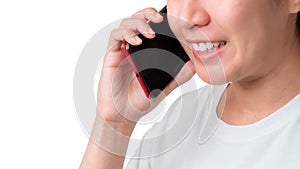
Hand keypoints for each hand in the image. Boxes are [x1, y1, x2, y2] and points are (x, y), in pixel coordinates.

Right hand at [97, 8, 194, 132]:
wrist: (123, 115)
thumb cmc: (139, 101)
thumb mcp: (164, 87)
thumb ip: (178, 76)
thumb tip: (194, 65)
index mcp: (146, 52)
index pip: (150, 27)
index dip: (157, 18)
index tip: (168, 19)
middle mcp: (133, 49)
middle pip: (137, 20)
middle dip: (147, 15)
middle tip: (158, 19)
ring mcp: (122, 51)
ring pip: (125, 24)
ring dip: (137, 23)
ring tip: (148, 32)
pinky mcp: (111, 56)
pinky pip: (115, 37)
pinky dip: (125, 34)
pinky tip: (135, 42)